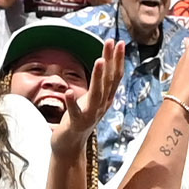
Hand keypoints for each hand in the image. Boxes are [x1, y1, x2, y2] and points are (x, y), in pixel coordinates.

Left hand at [48, 44, 125, 164]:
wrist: (70, 145)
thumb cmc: (80, 118)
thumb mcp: (92, 99)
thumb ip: (98, 84)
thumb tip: (104, 62)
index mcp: (106, 99)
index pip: (115, 76)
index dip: (117, 59)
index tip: (119, 42)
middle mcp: (102, 106)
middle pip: (109, 81)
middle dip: (111, 61)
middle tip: (112, 43)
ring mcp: (90, 116)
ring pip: (97, 95)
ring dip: (98, 78)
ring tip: (99, 61)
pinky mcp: (76, 124)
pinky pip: (75, 112)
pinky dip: (73, 102)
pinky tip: (69, 92)